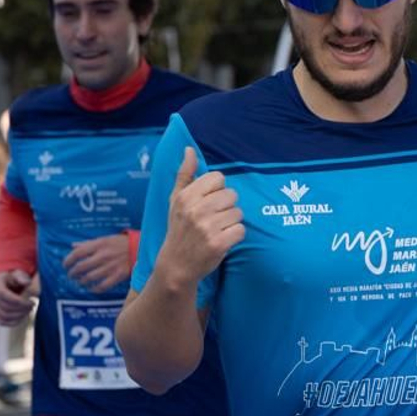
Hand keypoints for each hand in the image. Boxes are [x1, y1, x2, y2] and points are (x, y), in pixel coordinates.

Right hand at [0, 269, 37, 326]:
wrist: (8, 283)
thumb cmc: (16, 278)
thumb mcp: (19, 274)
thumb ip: (23, 277)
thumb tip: (27, 283)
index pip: (3, 295)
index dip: (18, 301)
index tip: (31, 301)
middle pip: (4, 307)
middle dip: (21, 309)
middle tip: (32, 305)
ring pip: (3, 316)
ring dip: (19, 316)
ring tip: (28, 310)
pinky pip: (2, 322)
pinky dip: (14, 321)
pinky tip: (23, 316)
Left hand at [64, 233, 132, 292]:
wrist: (140, 248)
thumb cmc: (121, 242)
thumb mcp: (104, 239)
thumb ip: (88, 243)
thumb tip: (73, 246)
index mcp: (99, 245)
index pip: (77, 253)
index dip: (68, 260)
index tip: (65, 265)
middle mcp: (103, 256)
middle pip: (81, 267)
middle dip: (73, 273)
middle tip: (71, 275)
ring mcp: (110, 267)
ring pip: (90, 278)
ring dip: (82, 281)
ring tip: (80, 282)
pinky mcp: (118, 275)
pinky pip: (102, 286)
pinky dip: (94, 289)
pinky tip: (91, 288)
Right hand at [154, 148, 242, 287]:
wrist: (176, 266)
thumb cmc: (178, 229)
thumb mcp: (176, 201)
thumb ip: (185, 174)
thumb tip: (189, 149)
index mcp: (186, 197)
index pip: (218, 178)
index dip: (217, 190)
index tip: (208, 203)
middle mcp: (196, 210)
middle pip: (231, 194)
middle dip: (227, 207)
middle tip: (214, 219)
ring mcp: (207, 228)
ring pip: (238, 213)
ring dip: (232, 222)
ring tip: (217, 230)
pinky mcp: (218, 244)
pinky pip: (241, 230)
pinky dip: (235, 236)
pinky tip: (223, 240)